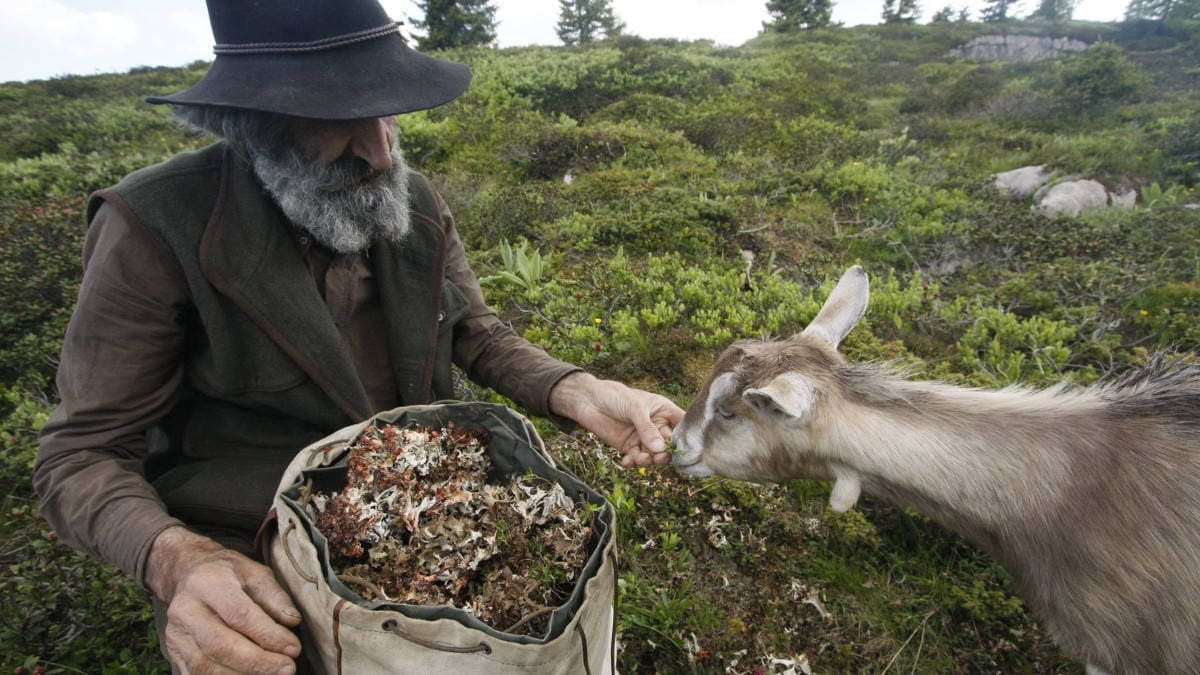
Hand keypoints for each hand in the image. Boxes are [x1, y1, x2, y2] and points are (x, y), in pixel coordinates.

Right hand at [146, 527, 301, 673]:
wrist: (188, 573)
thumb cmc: (227, 573)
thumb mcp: (254, 572)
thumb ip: (274, 596)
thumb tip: (292, 622)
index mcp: (207, 583)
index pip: (239, 614)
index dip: (268, 635)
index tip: (293, 648)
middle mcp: (185, 610)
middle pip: (220, 645)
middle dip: (257, 662)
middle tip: (287, 668)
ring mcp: (176, 634)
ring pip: (205, 666)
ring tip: (272, 674)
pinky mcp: (174, 652)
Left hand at [550, 372, 682, 466]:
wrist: (588, 401)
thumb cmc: (615, 396)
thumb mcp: (634, 408)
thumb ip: (647, 428)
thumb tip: (660, 449)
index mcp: (663, 410)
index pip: (682, 424)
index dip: (687, 436)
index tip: (686, 448)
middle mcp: (656, 425)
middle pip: (669, 444)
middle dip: (665, 453)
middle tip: (658, 457)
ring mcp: (643, 437)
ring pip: (653, 454)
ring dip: (649, 460)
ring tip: (640, 459)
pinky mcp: (629, 446)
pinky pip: (637, 459)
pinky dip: (634, 463)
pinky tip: (627, 461)